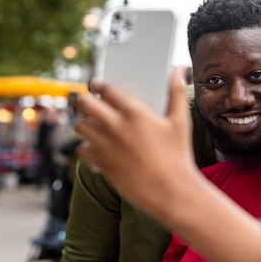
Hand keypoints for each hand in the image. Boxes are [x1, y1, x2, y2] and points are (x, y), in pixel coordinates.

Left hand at [75, 68, 197, 223]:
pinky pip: (82, 150)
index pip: (106, 89)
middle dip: (84, 100)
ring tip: (92, 124)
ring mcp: (106, 146)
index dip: (98, 85)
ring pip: (79, 127)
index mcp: (135, 112)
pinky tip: (96, 147)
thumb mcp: (181, 122)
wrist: (171, 191)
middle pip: (84, 103)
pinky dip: (86, 148)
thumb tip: (178, 71)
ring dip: (84, 124)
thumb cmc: (178, 156)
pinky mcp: (101, 164)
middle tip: (88, 103)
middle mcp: (116, 127)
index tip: (97, 85)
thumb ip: (177, 93)